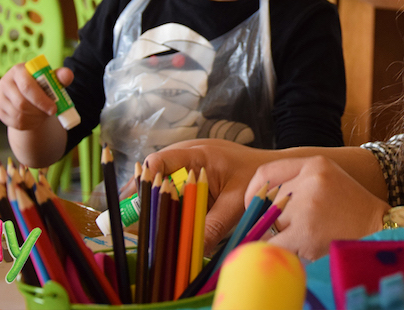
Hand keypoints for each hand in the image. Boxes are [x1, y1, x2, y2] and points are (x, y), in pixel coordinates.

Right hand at [0, 62, 71, 129]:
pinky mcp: (1, 112)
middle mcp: (5, 82)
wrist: (31, 97)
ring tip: (45, 114)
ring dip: (36, 118)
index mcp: (18, 70)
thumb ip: (60, 76)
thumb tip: (67, 75)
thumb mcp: (52, 79)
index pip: (27, 86)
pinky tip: (37, 120)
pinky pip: (15, 123)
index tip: (54, 108)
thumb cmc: (43, 85)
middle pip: (21, 102)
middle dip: (39, 110)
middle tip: (52, 113)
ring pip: (18, 115)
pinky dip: (30, 124)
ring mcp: (0, 98)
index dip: (41, 99)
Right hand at [144, 139, 276, 252]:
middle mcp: (185, 154)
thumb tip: (193, 250)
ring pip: (158, 183)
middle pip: (151, 175)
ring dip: (153, 204)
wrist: (269, 170)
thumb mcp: (235, 204)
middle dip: (143, 200)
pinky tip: (163, 224)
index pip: (158, 162)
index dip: (145, 184)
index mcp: (197, 155)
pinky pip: (169, 188)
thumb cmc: (255, 179)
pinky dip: (166, 205)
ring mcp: (184, 163)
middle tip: (134, 227)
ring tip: (144, 228)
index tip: (142, 209)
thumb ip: (213, 225)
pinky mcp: (188, 174)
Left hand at [249, 156, 389, 260]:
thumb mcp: (327, 179)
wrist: (377, 228)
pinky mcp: (306, 232)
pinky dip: (281, 251)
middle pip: (270, 202)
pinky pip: (276, 244)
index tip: (254, 204)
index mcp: (314, 164)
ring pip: (272, 225)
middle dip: (274, 219)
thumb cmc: (350, 207)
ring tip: (307, 237)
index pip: (266, 172)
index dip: (254, 191)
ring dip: (282, 236)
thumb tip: (258, 200)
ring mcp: (307, 206)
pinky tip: (300, 250)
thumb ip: (297, 181)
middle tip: (292, 228)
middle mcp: (310, 180)